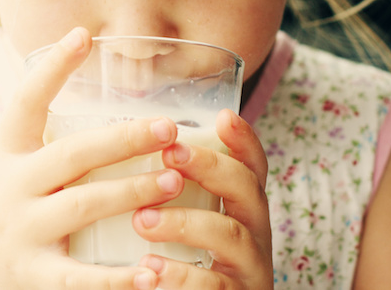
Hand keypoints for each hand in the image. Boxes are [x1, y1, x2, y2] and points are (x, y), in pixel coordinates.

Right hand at [0, 28, 180, 289]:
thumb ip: (36, 149)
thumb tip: (84, 112)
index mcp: (6, 157)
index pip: (25, 102)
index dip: (53, 67)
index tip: (84, 34)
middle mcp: (11, 188)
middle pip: (71, 154)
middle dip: (122, 138)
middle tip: (167, 127)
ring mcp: (20, 232)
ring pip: (81, 206)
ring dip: (130, 191)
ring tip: (173, 180)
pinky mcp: (29, 275)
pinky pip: (76, 278)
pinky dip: (115, 279)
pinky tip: (152, 272)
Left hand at [132, 109, 272, 288]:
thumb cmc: (189, 263)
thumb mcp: (193, 224)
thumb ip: (177, 192)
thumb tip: (136, 149)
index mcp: (243, 209)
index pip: (252, 167)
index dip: (243, 140)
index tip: (222, 116)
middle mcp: (254, 234)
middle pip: (247, 189)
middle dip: (210, 166)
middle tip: (170, 154)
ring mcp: (249, 269)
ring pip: (230, 235)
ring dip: (185, 222)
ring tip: (143, 219)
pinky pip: (213, 285)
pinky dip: (180, 275)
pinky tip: (149, 267)